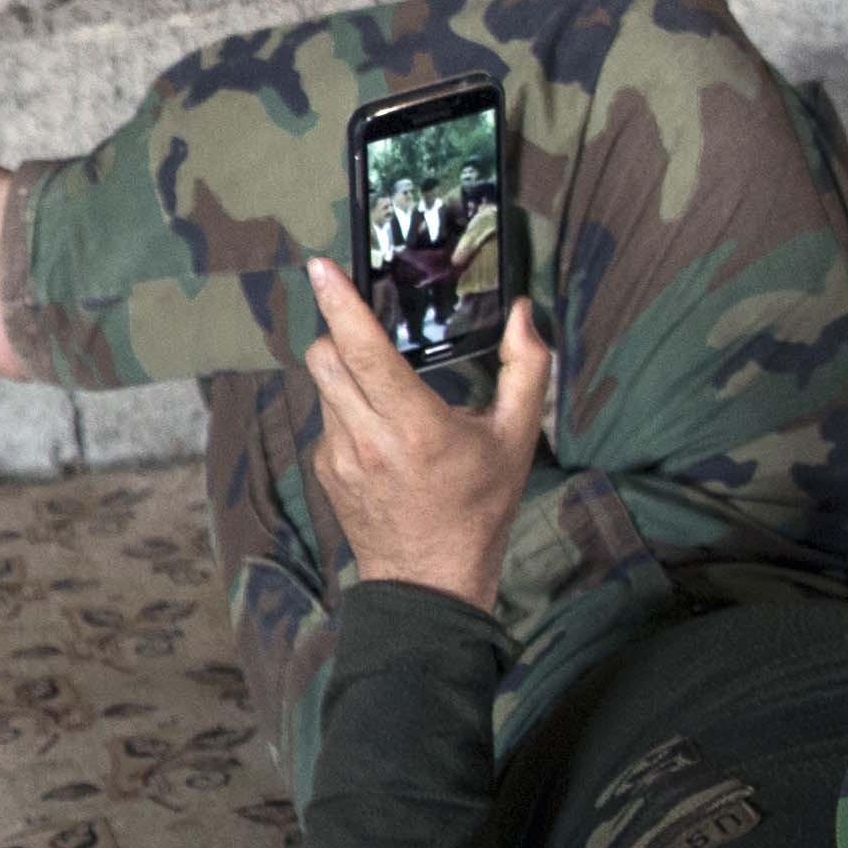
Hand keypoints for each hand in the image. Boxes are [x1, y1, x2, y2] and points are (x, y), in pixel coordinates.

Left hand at [299, 259, 552, 602]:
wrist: (431, 580)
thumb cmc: (479, 507)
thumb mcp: (517, 439)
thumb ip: (527, 369)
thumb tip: (523, 313)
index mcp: (415, 427)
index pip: (364, 351)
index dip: (340, 303)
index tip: (321, 266)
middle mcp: (367, 439)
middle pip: (324, 357)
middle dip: (339, 333)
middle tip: (368, 334)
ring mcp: (338, 456)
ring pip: (323, 385)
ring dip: (346, 374)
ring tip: (389, 397)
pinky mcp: (324, 470)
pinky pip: (327, 417)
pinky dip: (347, 410)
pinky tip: (382, 435)